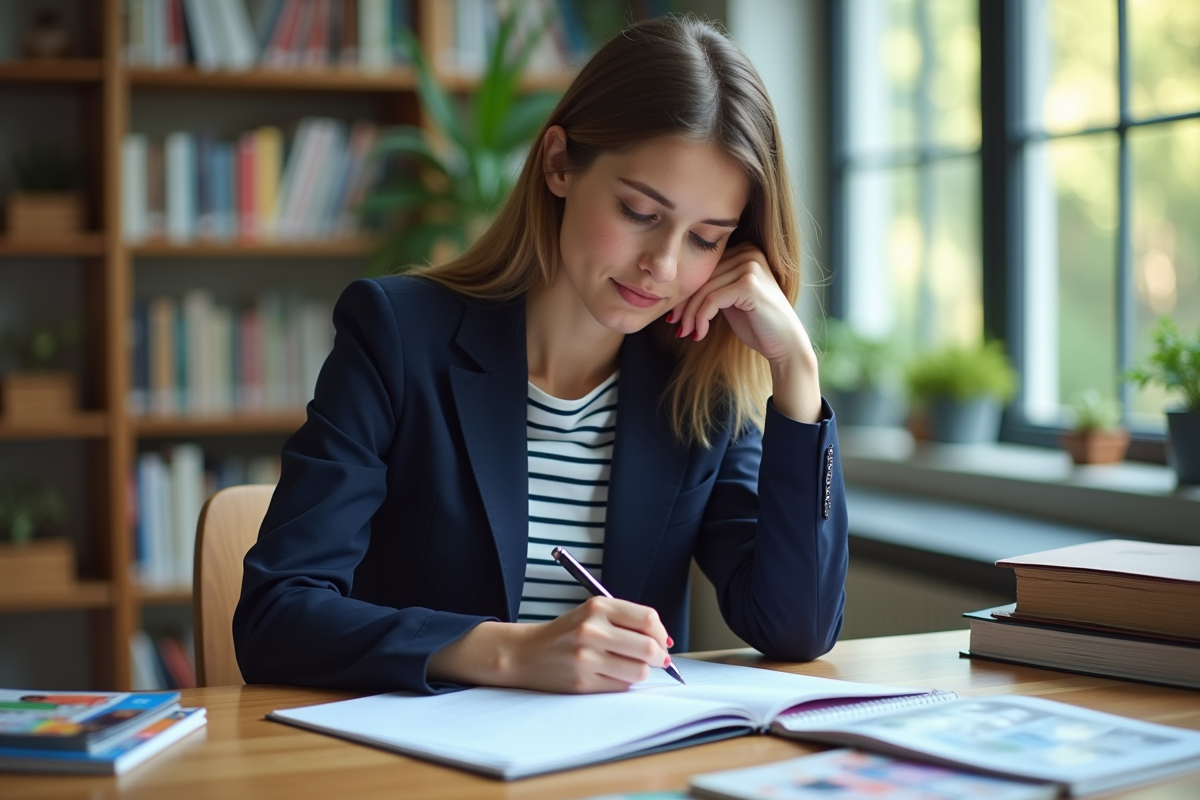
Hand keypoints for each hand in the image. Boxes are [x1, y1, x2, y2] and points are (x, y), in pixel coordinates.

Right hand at [428, 597, 672, 692]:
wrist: (527, 653)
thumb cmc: (567, 633)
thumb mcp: (593, 613)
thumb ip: (627, 621)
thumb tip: (665, 642)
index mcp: (598, 607)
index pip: (648, 618)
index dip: (661, 633)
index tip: (662, 641)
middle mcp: (592, 630)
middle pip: (649, 647)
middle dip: (659, 657)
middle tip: (656, 660)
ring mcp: (586, 658)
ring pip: (639, 671)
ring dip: (641, 672)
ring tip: (630, 667)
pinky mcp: (583, 682)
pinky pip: (621, 687)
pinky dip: (623, 683)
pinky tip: (610, 675)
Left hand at [669, 243, 821, 421]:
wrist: (785, 344)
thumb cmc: (757, 324)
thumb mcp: (730, 299)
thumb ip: (713, 287)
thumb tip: (677, 289)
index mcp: (744, 251)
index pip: (705, 270)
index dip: (686, 294)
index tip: (674, 316)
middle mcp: (749, 253)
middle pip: (702, 278)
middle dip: (685, 306)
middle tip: (678, 327)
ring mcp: (750, 266)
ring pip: (704, 290)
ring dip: (691, 316)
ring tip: (688, 333)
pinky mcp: (748, 284)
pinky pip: (712, 300)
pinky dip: (701, 319)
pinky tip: (701, 333)